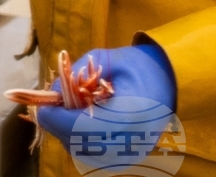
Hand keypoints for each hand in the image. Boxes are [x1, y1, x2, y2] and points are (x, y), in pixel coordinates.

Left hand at [37, 45, 176, 167]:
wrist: (173, 82)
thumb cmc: (142, 67)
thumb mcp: (109, 59)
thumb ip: (78, 72)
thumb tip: (53, 90)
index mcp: (130, 117)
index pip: (80, 128)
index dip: (56, 118)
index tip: (42, 106)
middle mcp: (131, 142)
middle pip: (78, 143)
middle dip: (59, 123)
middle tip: (52, 104)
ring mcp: (130, 153)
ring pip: (83, 151)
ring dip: (66, 132)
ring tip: (67, 109)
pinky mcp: (126, 156)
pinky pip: (93, 153)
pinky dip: (79, 138)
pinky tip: (80, 119)